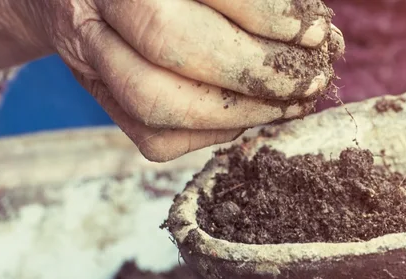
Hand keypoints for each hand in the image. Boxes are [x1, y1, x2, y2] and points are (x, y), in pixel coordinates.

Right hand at [0, 0, 342, 160]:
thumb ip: (249, 1)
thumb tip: (316, 30)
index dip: (264, 15)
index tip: (313, 30)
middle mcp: (96, 10)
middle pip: (169, 43)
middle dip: (254, 68)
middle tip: (311, 76)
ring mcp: (89, 60)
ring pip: (158, 104)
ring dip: (242, 112)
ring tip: (297, 101)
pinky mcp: (104, 104)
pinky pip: (160, 137)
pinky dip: (219, 132)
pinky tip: (259, 114)